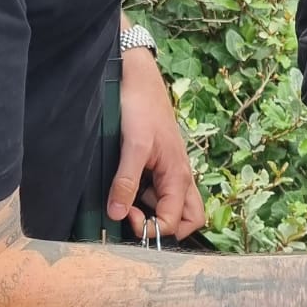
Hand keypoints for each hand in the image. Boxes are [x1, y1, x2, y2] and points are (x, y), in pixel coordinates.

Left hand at [107, 50, 205, 240]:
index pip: (175, 221)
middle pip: (188, 219)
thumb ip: (126, 182)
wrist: (138, 77)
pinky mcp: (158, 164)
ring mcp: (170, 171)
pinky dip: (144, 196)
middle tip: (136, 219)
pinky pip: (158, 190)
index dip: (152, 228)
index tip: (127, 216)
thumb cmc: (141, 106)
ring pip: (172, 206)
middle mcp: (179, 177)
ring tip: (127, 200)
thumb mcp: (132, 145)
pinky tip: (125, 185)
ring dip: (153, 212)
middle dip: (165, 228)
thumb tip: (118, 214)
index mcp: (178, 175)